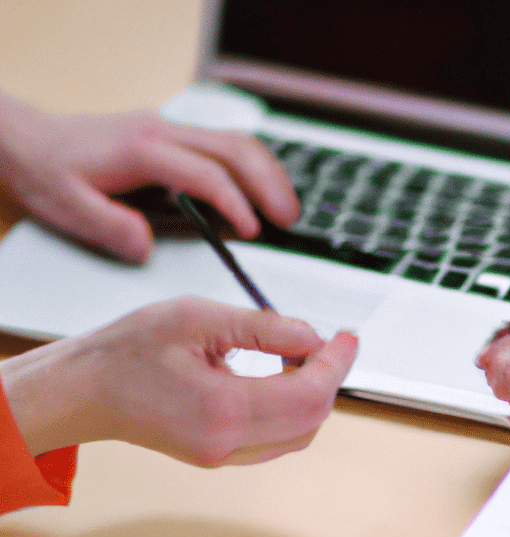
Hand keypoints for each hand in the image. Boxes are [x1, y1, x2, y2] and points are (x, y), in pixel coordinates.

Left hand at [0, 91, 298, 262]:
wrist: (32, 140)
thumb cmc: (52, 173)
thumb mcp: (68, 207)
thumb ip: (109, 228)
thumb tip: (146, 245)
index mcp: (142, 149)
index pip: (204, 172)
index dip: (234, 203)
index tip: (253, 232)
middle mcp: (163, 131)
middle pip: (234, 148)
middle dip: (269, 184)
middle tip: (288, 220)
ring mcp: (173, 129)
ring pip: (238, 141)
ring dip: (270, 173)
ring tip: (287, 210)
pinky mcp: (178, 136)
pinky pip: (229, 144)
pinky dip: (256, 168)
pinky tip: (266, 193)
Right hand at [0, 297, 357, 466]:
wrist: (83, 392)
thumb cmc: (125, 352)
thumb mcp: (194, 317)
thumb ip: (261, 326)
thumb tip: (311, 335)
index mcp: (221, 409)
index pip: (309, 395)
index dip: (336, 364)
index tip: (347, 338)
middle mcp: (226, 443)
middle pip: (312, 421)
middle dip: (329, 380)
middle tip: (330, 344)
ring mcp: (223, 457)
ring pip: (299, 436)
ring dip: (312, 396)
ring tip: (303, 356)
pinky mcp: (219, 457)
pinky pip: (276, 440)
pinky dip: (291, 410)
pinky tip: (281, 378)